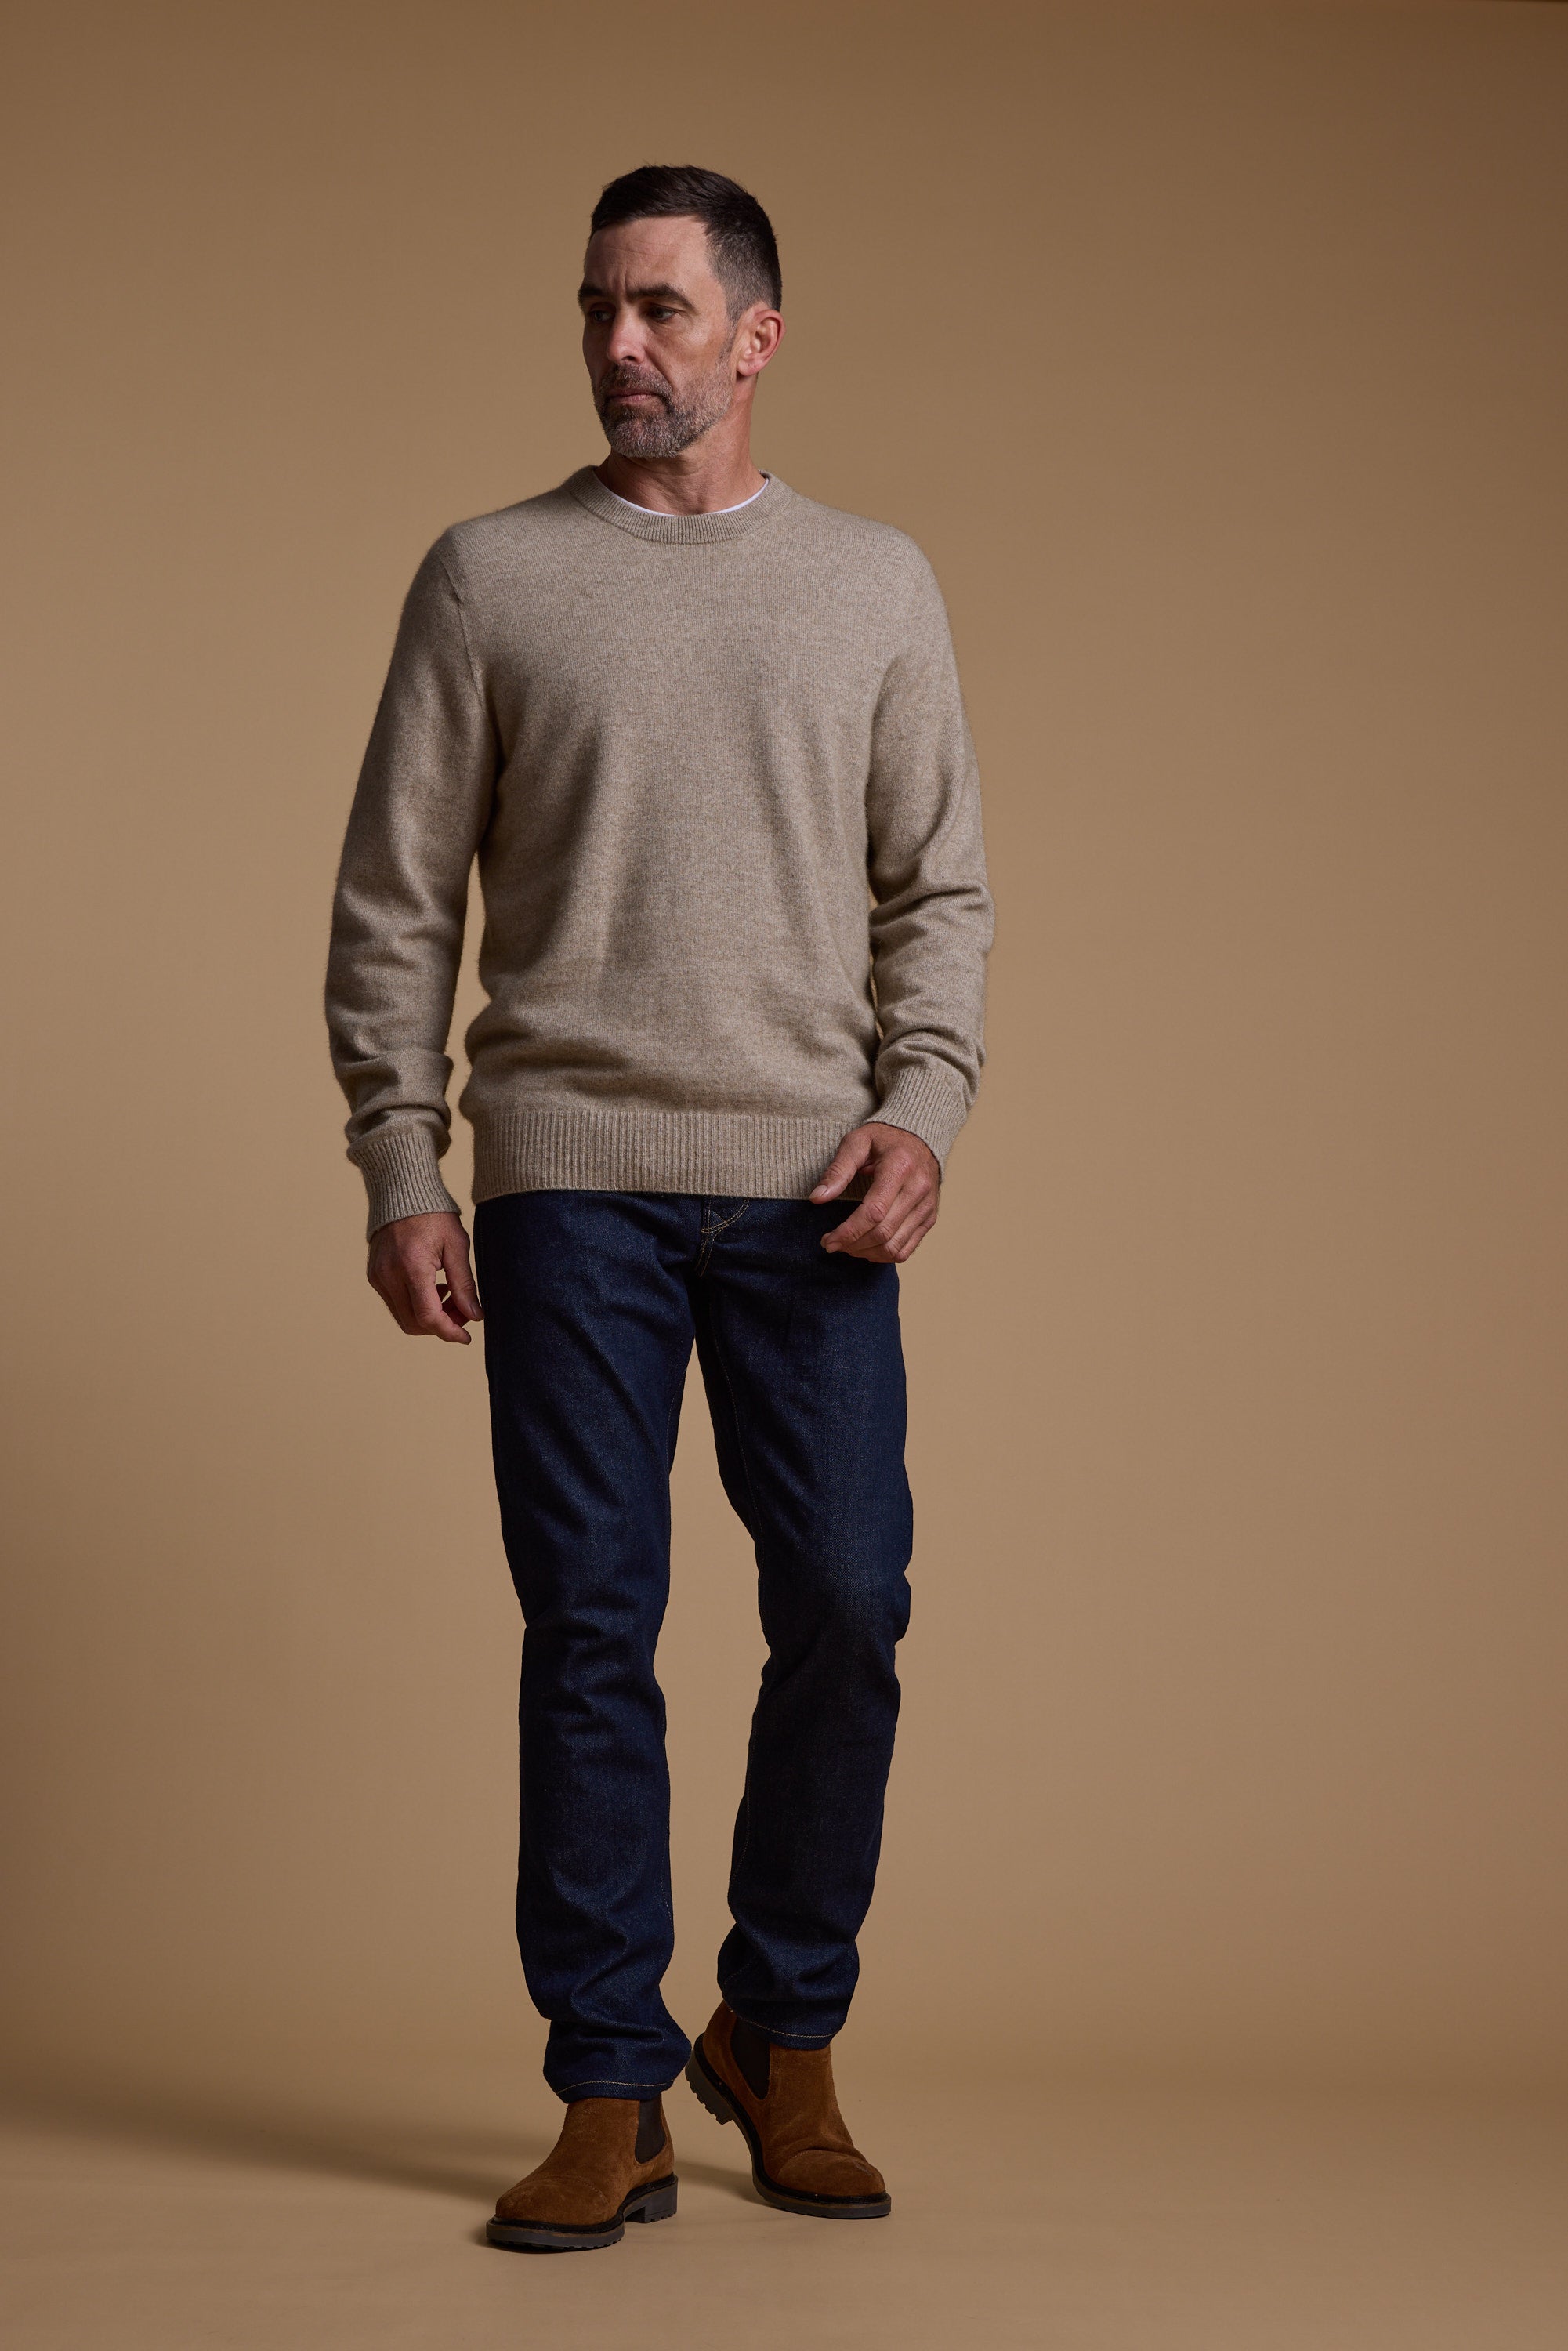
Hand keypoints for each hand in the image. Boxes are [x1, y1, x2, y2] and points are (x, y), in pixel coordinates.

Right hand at [367, 1210, 482, 1342]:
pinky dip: (415, 1306)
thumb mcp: (457, 1246)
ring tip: (449, 1296)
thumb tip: (474, 1316)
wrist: (402, 1193)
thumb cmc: (434, 1215)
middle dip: (441, 1325)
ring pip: (404, 1318)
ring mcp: (377, 1277)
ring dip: (428, 1317)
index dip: (449, 1331)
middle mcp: (388, 1275)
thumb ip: (465, 1284)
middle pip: (414, 1323)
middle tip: (463, 1311)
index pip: (428, 1316)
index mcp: (412, 1266)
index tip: (466, 1336)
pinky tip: (433, 1287)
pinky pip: (395, 1304)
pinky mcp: (374, 1276)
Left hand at [811, 1122, 940, 1262]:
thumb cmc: (884, 1139)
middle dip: (852, 1245)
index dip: (848, 1232)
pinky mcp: (929, 1217)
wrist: (919, 1137)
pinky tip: (866, 1248)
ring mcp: (927, 1206)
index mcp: (899, 1167)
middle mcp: (918, 1189)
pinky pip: (906, 1249)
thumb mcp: (857, 1142)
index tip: (828, 1240)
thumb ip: (837, 1170)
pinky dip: (882, 1256)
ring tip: (847, 1247)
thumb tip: (817, 1198)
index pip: (873, 1212)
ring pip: (894, 1247)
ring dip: (865, 1253)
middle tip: (832, 1244)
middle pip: (883, 1233)